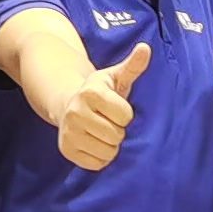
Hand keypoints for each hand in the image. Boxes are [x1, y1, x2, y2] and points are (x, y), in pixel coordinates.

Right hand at [58, 41, 150, 172]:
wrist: (68, 104)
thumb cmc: (100, 92)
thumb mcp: (116, 77)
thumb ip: (133, 66)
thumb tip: (146, 48)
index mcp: (90, 92)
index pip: (125, 115)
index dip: (125, 114)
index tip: (116, 108)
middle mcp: (75, 112)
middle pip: (116, 135)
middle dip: (118, 130)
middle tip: (108, 121)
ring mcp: (68, 132)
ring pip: (107, 152)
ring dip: (110, 145)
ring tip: (102, 132)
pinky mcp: (66, 150)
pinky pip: (96, 164)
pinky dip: (100, 157)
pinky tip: (95, 143)